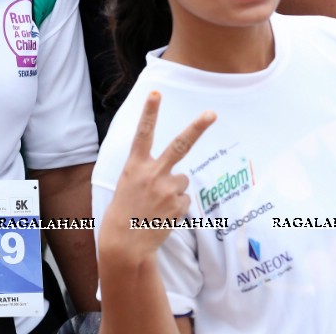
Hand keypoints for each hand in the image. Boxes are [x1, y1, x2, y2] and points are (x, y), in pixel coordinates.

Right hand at [99, 93, 215, 257]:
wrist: (125, 241)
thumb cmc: (124, 209)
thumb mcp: (128, 182)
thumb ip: (148, 170)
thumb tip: (179, 173)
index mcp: (135, 165)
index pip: (143, 133)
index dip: (150, 112)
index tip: (155, 93)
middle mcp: (152, 173)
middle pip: (179, 145)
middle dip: (197, 127)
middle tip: (211, 113)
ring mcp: (167, 189)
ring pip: (183, 180)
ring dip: (174, 189)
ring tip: (157, 203)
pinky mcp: (178, 205)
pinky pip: (184, 199)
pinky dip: (176, 206)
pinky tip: (162, 214)